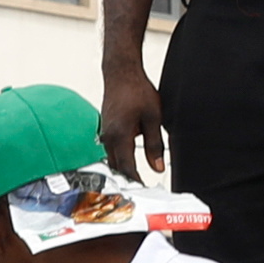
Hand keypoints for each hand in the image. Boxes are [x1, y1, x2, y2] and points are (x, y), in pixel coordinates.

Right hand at [97, 57, 168, 179]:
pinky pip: (111, 148)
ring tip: (138, 176)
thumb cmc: (137, 91)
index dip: (136, 181)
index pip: (127, 168)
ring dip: (123, 167)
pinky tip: (131, 156)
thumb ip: (155, 145)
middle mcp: (109, 137)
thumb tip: (158, 167)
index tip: (145, 189)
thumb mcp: (153, 118)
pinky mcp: (106, 127)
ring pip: (113, 158)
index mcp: (120, 136)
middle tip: (142, 187)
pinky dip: (120, 156)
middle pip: (117, 167)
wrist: (121, 72)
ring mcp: (105, 132)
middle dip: (128, 178)